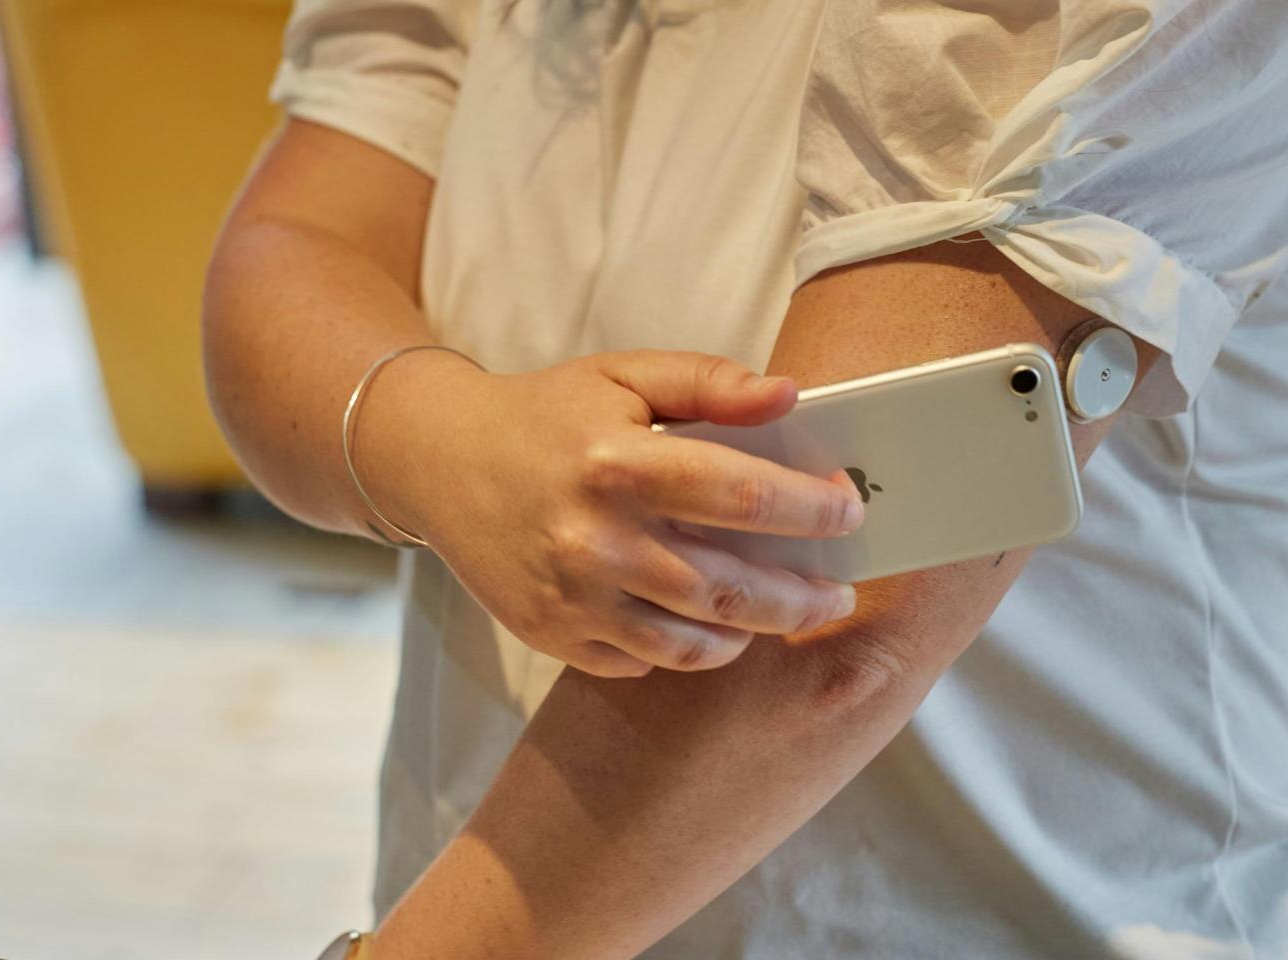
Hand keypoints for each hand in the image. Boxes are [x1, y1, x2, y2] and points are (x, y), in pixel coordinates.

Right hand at [360, 349, 864, 677]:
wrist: (439, 462)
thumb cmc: (548, 415)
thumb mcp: (624, 375)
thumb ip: (709, 383)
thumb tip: (790, 395)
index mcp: (618, 462)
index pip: (742, 496)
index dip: (810, 510)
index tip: (847, 513)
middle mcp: (593, 539)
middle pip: (730, 588)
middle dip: (802, 597)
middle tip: (838, 594)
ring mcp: (571, 598)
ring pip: (692, 644)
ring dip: (750, 633)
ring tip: (778, 614)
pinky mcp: (552, 637)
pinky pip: (642, 662)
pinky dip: (684, 648)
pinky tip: (705, 623)